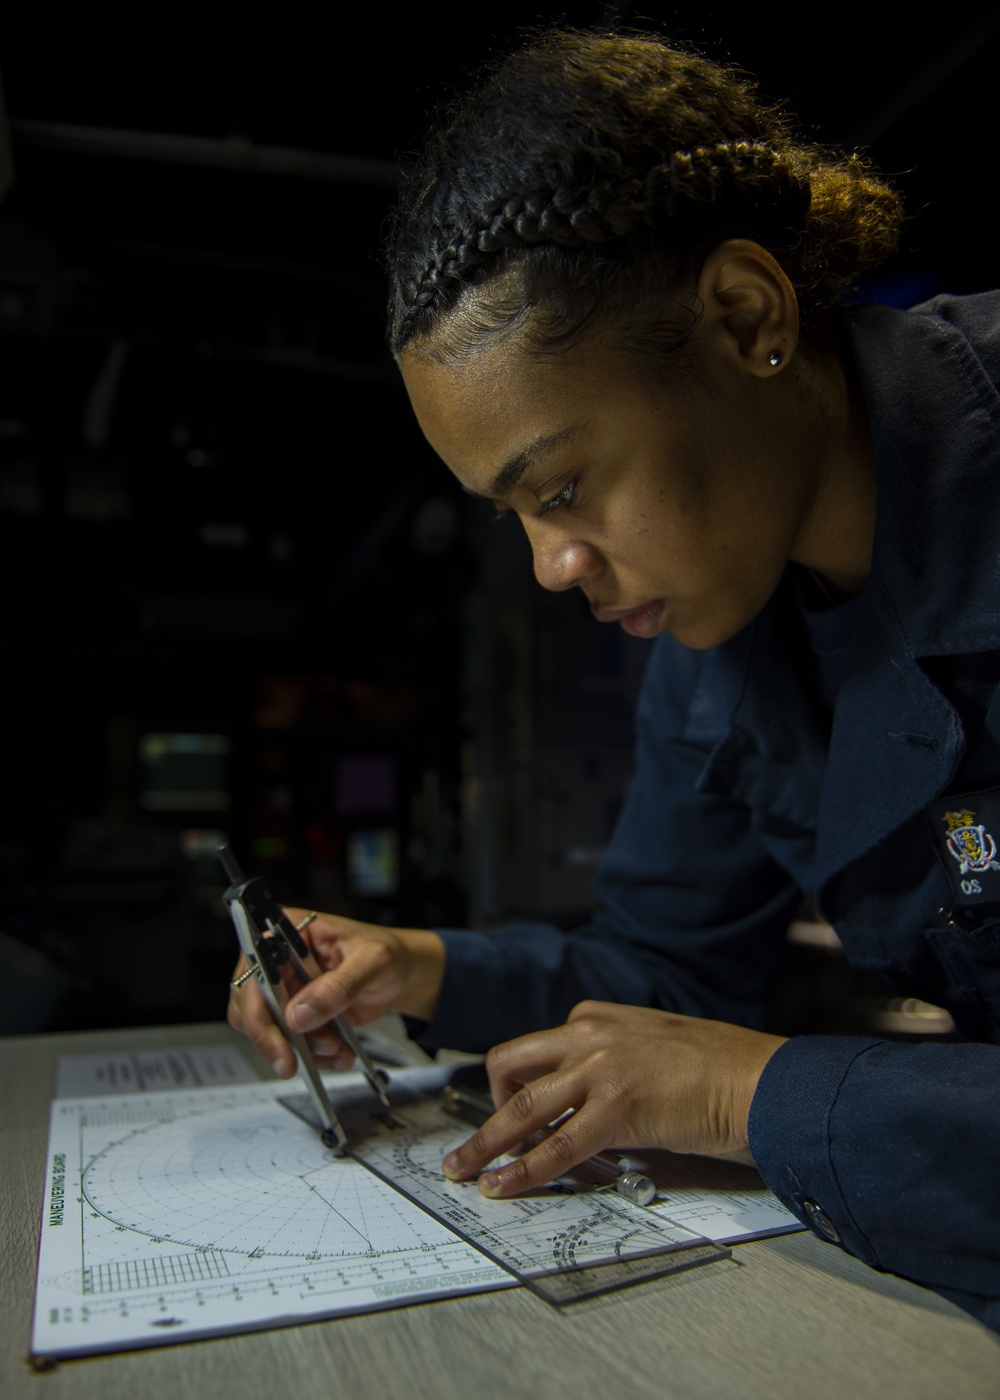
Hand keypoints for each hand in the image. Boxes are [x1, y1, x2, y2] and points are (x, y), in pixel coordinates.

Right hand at [227, 909, 444, 1079]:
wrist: (400, 974)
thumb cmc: (386, 954)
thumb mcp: (372, 962)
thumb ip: (339, 985)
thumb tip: (299, 1014)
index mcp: (288, 932)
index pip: (255, 966)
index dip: (258, 1001)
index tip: (281, 1029)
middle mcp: (277, 961)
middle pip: (250, 1004)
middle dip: (274, 1037)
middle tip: (292, 1062)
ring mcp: (284, 989)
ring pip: (267, 1029)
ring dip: (299, 1048)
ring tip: (337, 1049)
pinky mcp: (294, 1015)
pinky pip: (288, 1043)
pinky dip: (312, 1055)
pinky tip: (339, 1053)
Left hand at [441, 1001, 786, 1196]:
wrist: (756, 1078)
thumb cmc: (715, 1069)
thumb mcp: (649, 1047)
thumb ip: (610, 1066)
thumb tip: (584, 1108)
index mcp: (595, 1017)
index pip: (533, 1050)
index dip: (514, 1089)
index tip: (509, 1115)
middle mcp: (589, 1034)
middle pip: (509, 1068)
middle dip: (483, 1111)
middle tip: (469, 1147)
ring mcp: (600, 1068)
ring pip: (521, 1108)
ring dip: (484, 1145)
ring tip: (463, 1172)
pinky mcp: (616, 1106)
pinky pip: (556, 1144)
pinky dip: (523, 1171)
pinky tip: (503, 1187)